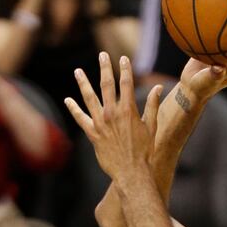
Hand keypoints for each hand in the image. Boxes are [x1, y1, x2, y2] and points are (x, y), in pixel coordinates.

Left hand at [65, 52, 161, 179]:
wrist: (131, 171)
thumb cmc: (144, 151)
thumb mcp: (151, 126)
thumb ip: (153, 105)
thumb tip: (158, 87)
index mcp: (128, 110)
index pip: (126, 83)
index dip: (125, 69)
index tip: (123, 58)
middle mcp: (112, 113)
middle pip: (107, 85)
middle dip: (105, 68)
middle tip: (102, 55)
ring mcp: (100, 123)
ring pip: (89, 98)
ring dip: (83, 83)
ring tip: (78, 71)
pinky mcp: (92, 134)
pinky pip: (80, 118)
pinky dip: (73, 108)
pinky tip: (68, 100)